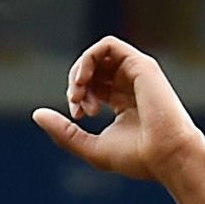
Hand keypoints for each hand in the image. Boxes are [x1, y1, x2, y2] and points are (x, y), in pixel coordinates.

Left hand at [33, 37, 204, 183]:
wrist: (168, 157)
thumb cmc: (137, 157)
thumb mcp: (90, 146)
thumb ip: (63, 131)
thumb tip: (36, 114)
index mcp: (123, 101)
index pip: (92, 86)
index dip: (77, 96)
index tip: (79, 117)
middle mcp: (130, 84)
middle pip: (92, 69)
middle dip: (76, 84)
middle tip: (77, 105)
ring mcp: (136, 73)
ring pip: (97, 54)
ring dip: (80, 70)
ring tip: (78, 92)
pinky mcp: (140, 64)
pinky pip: (107, 45)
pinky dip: (88, 58)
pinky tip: (84, 79)